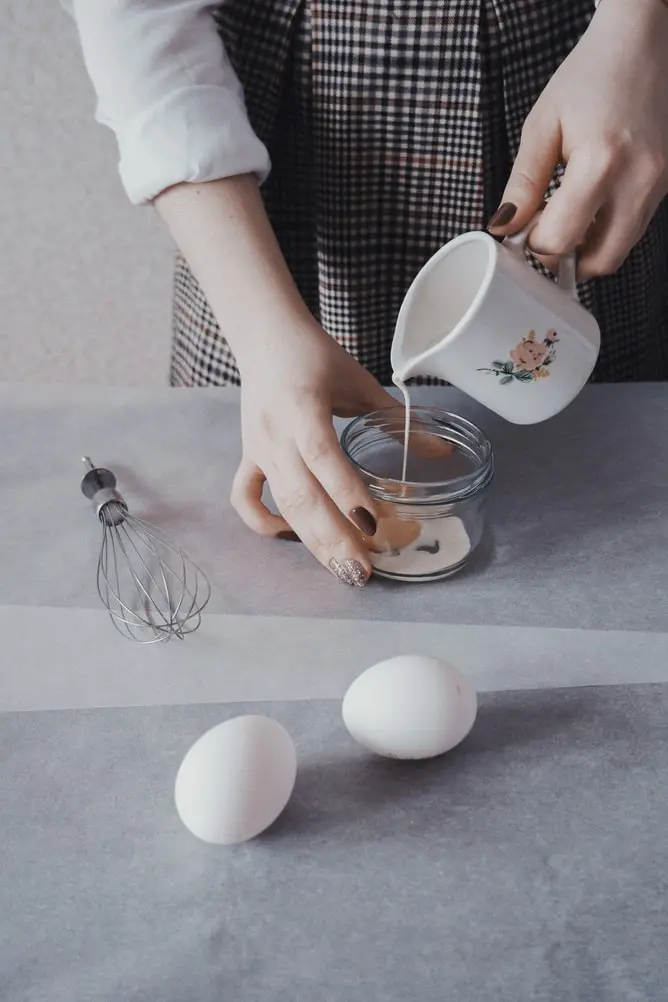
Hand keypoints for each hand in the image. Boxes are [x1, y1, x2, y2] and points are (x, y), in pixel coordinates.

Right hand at [231, 320, 396, 586]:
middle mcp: (276, 433)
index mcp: (303, 408)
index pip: (323, 456)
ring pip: (280, 503)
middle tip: (362, 571)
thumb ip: (399, 421)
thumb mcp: (361, 384)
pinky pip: (246, 497)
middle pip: (301, 494)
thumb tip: (441, 454)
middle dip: (332, 537)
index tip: (374, 526)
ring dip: (311, 540)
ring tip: (343, 569)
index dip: (347, 492)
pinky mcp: (248, 455)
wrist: (265, 336)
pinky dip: (264, 522)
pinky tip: (292, 538)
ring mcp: (258, 448)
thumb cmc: (316, 356)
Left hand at [488, 0, 667, 278]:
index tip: (521, 234)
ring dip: (587, 249)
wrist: (643, 42)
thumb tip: (504, 228)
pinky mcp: (667, 184)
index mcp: (601, 161)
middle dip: (565, 261)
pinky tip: (590, 206)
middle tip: (542, 239)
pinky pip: (635, 228)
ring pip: (621, 251)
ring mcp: (659, 183)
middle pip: (599, 262)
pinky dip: (608, 231)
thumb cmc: (591, 75)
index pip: (561, 240)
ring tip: (565, 218)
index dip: (534, 245)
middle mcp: (639, 179)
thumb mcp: (543, 124)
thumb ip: (523, 184)